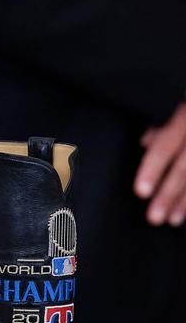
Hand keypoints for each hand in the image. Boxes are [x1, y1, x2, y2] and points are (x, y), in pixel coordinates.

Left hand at [135, 103, 185, 225]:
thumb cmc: (184, 101)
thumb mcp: (171, 102)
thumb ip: (160, 122)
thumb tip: (145, 142)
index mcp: (185, 114)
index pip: (166, 144)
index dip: (153, 169)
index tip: (141, 192)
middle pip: (185, 166)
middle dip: (170, 194)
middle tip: (154, 217)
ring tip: (172, 220)